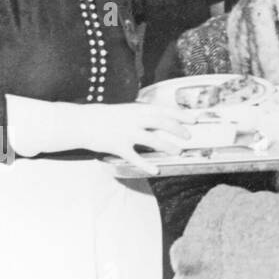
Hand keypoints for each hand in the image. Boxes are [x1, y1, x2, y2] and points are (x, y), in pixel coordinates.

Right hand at [70, 102, 193, 174]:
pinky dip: (146, 164)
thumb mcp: (128, 111)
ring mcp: (126, 133)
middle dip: (178, 130)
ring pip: (153, 140)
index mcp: (138, 109)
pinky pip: (135, 157)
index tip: (194, 120)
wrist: (84, 122)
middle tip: (188, 137)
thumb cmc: (108, 116)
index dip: (181, 115)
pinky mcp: (118, 146)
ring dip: (168, 146)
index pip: (165, 110)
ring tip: (177, 152)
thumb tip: (163, 120)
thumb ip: (144, 115)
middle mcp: (135, 119)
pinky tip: (156, 169)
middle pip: (163, 123)